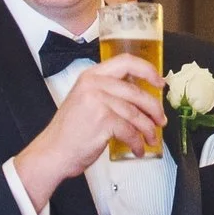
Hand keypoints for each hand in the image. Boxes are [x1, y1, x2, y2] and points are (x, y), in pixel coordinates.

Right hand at [11, 56, 164, 211]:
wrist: (53, 152)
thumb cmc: (70, 131)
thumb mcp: (86, 100)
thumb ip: (108, 91)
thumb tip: (141, 95)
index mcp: (91, 76)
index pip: (126, 62)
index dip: (148, 70)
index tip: (160, 83)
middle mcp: (94, 84)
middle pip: (136, 91)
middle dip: (154, 108)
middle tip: (161, 120)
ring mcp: (98, 102)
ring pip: (136, 113)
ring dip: (148, 129)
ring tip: (150, 139)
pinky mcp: (103, 121)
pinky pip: (130, 131)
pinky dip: (137, 142)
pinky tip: (138, 149)